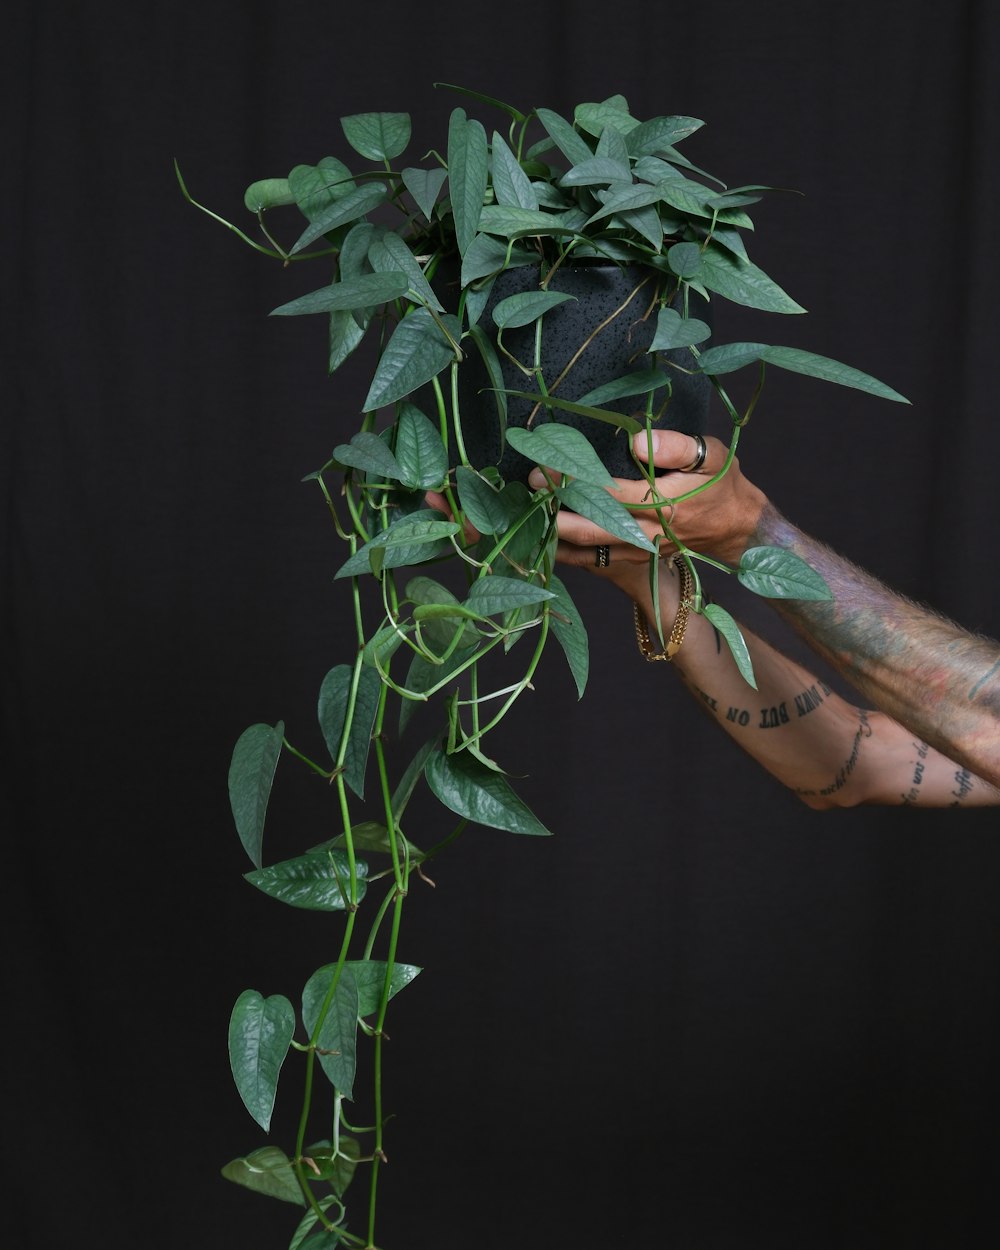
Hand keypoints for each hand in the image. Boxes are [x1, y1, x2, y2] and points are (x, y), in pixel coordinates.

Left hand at [528, 429, 767, 570]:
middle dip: (553, 513)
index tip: (544, 468)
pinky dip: (569, 554)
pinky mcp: (635, 560)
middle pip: (590, 530)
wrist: (736, 528)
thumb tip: (636, 442)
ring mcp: (639, 552)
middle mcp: (647, 534)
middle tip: (527, 490)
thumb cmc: (722, 484)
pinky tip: (545, 540)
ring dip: (556, 537)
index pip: (608, 493)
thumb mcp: (711, 455)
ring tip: (527, 516)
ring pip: (589, 552)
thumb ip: (676, 446)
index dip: (573, 482)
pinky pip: (595, 562)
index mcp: (663, 505)